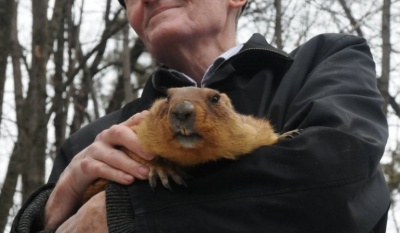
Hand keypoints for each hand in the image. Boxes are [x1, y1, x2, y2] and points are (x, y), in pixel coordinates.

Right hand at [44, 111, 153, 229]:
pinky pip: (101, 169)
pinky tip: (128, 180)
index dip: (145, 120)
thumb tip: (163, 147)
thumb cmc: (106, 165)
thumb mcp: (122, 153)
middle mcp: (105, 138)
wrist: (75, 179)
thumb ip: (138, 147)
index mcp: (116, 133)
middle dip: (137, 142)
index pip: (132, 121)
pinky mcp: (85, 167)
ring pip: (113, 155)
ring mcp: (93, 151)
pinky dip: (116, 175)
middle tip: (153, 155)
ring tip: (145, 174)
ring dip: (130, 165)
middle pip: (120, 132)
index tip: (160, 126)